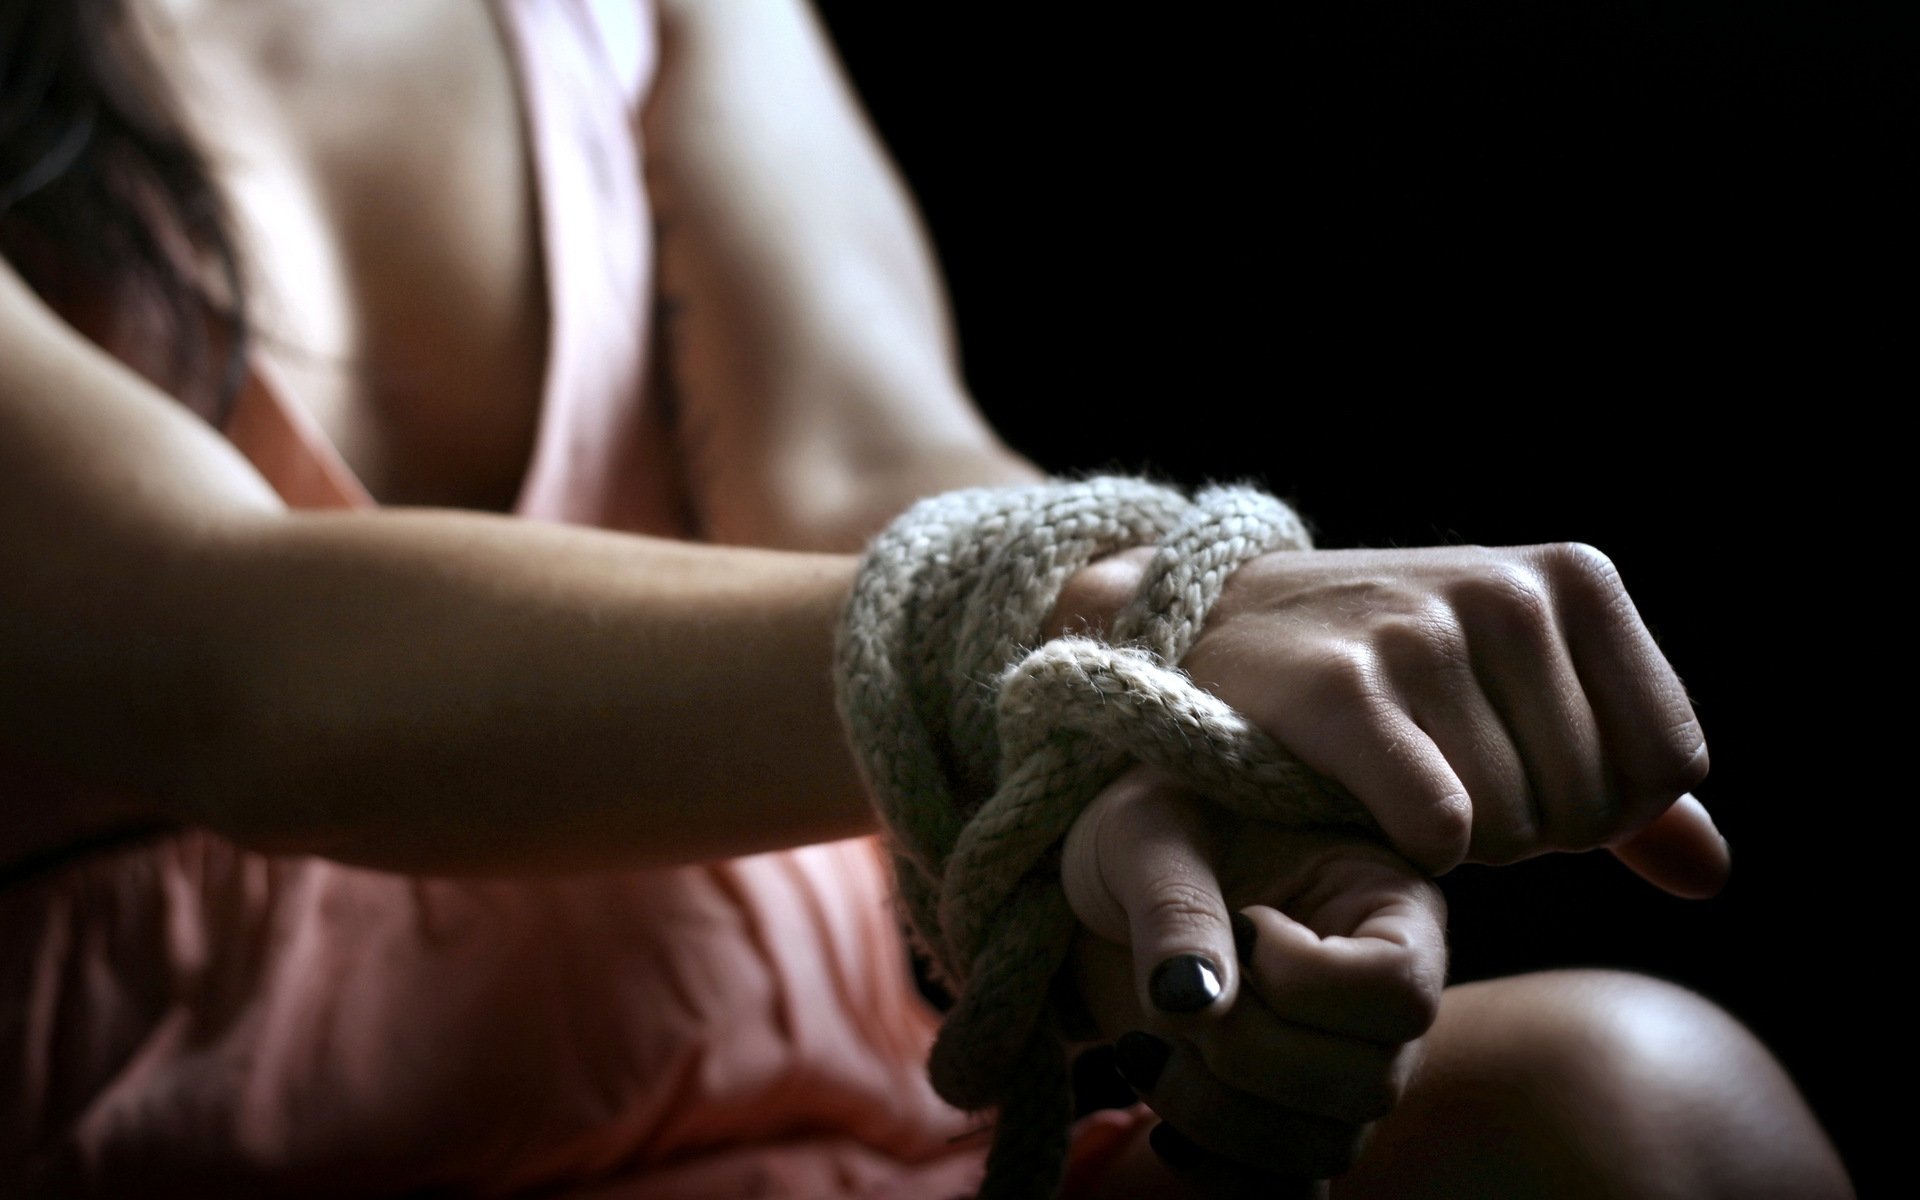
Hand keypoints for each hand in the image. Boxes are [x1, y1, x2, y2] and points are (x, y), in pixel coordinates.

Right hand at [1058, 542, 1726, 887]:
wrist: (1221, 622)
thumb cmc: (1392, 674)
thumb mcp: (1517, 696)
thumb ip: (1620, 779)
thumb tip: (1709, 876)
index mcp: (1575, 577)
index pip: (1666, 763)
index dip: (1602, 807)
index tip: (1523, 779)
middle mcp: (1508, 590)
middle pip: (1589, 806)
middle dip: (1528, 831)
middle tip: (1449, 790)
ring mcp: (1422, 631)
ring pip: (1515, 827)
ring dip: (1465, 844)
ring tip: (1404, 789)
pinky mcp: (1340, 686)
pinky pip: (1440, 823)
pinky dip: (1421, 844)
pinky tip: (1382, 814)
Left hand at [1062, 767, 1446, 1183]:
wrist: (1112, 877)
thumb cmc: (1150, 824)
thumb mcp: (1150, 833)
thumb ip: (1175, 908)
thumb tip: (1187, 1004)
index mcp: (1388, 902)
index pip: (1400, 990)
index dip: (1306, 983)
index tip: (1242, 928)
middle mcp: (1384, 997)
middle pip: (1369, 1083)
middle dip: (1248, 1053)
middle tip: (1172, 996)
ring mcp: (1344, 1067)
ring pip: (1327, 1146)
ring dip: (1219, 1114)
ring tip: (1143, 1046)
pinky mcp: (1291, 1119)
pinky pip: (1284, 1187)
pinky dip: (1217, 1169)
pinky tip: (1162, 1114)